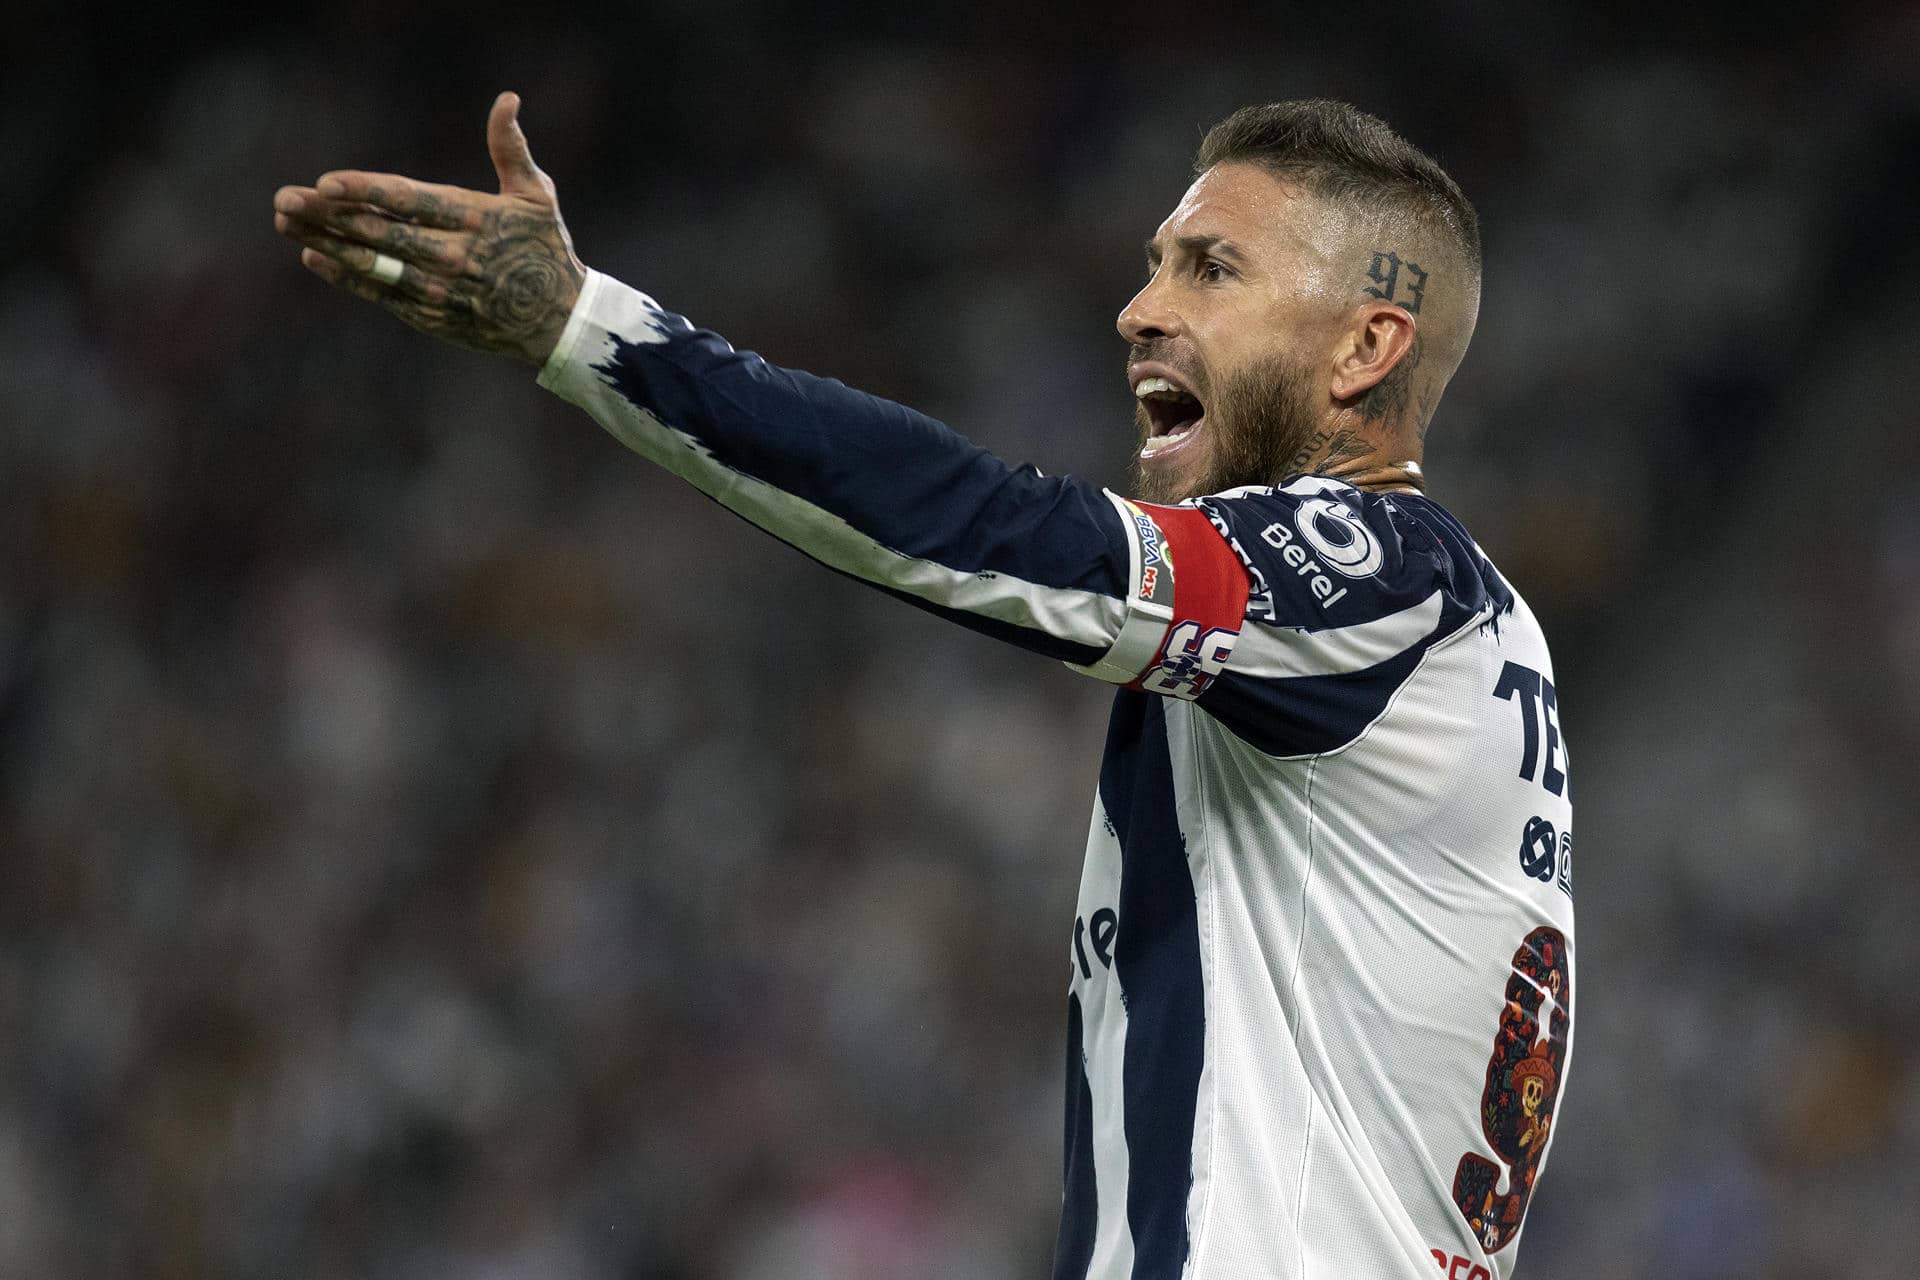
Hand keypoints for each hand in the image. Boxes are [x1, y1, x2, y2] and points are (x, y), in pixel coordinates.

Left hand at [272, 92, 586, 366]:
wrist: (560, 322)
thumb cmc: (545, 248)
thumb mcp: (537, 195)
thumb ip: (510, 148)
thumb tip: (507, 99)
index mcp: (475, 219)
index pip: (411, 201)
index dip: (366, 191)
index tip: (325, 182)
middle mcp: (452, 256)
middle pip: (381, 233)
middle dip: (328, 216)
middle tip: (285, 198)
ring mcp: (439, 290)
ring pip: (373, 264)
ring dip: (326, 243)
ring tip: (285, 222)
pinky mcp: (431, 318)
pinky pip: (381, 295)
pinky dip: (346, 278)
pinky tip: (314, 257)